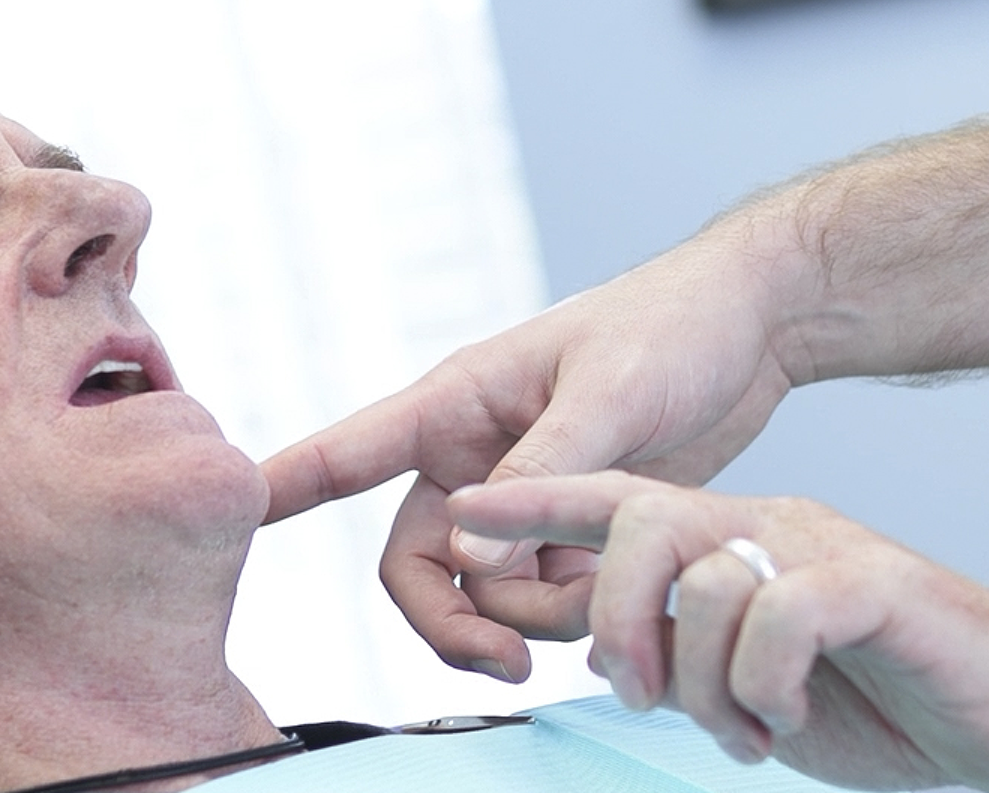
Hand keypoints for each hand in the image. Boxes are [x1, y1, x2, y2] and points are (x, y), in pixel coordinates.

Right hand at [258, 243, 803, 679]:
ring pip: (487, 597)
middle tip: (514, 660)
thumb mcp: (611, 393)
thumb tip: (475, 561)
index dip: (285, 488)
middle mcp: (474, 458)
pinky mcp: (569, 528)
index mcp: (458, 404)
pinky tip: (633, 585)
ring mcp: (520, 499)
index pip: (348, 452)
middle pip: (418, 569)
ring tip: (617, 590)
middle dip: (457, 623)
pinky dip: (579, 608)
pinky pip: (545, 598)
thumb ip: (544, 474)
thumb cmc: (675, 327)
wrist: (755, 329)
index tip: (233, 512)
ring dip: (540, 615)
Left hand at [446, 472, 988, 792]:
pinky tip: (791, 715)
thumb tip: (623, 666)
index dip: (539, 508)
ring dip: (706, 681)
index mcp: (738, 543)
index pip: (619, 503)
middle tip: (640, 692)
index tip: (463, 520)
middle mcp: (773, 528)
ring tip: (747, 729)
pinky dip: (767, 683)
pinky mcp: (878, 585)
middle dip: (615, 616)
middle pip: (644, 522)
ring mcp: (826, 548)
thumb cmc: (891, 702)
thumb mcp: (756, 687)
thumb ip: (691, 663)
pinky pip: (781, 615)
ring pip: (705, 578)